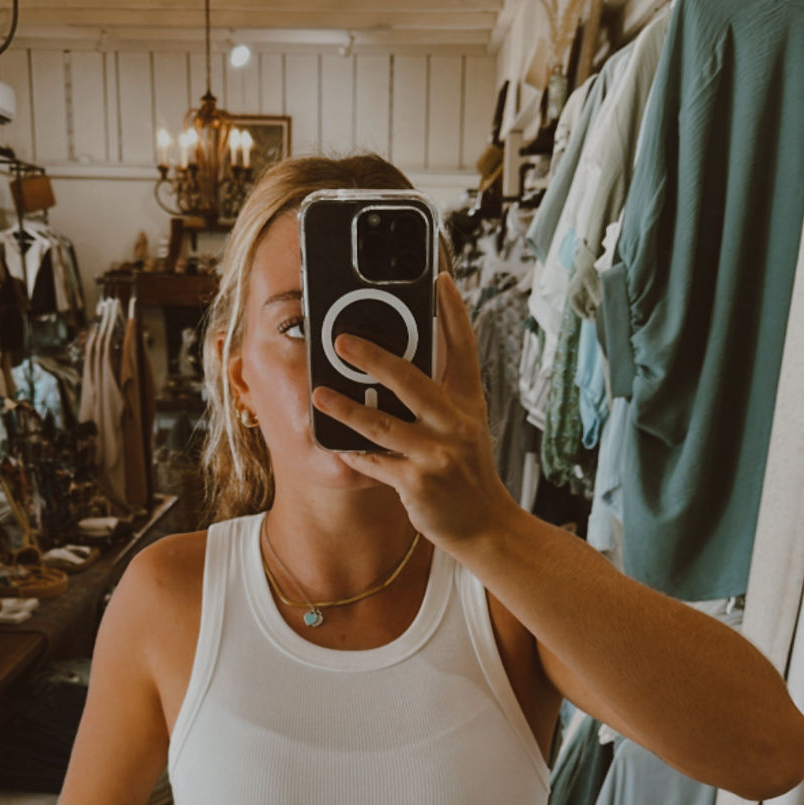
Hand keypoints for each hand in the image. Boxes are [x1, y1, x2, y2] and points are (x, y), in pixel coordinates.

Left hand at [312, 270, 515, 555]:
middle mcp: (456, 423)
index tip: (440, 279)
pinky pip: (376, 463)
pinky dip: (355, 454)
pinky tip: (338, 446)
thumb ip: (439, 396)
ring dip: (346, 410)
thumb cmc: (467, 471)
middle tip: (341, 340)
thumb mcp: (466, 425)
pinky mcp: (418, 483)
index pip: (464, 348)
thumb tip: (396, 366)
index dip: (454, 312)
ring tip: (319, 395)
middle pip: (411, 381)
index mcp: (468, 403)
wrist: (484, 525)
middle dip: (374, 358)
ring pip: (383, 425)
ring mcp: (437, 454)